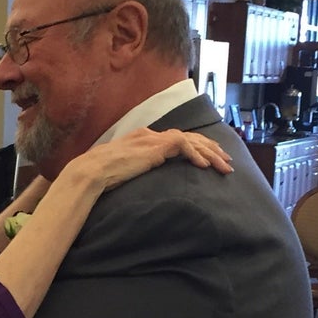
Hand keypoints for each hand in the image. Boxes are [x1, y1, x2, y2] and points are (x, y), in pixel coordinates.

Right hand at [68, 127, 233, 193]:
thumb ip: (138, 170)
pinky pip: (183, 146)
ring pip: (191, 140)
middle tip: (226, 159)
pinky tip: (206, 166)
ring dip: (210, 154)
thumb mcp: (124, 172)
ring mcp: (153, 139)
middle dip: (210, 148)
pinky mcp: (155, 146)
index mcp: (143, 139)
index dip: (195, 148)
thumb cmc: (101, 177)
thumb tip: (145, 182)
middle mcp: (150, 135)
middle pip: (188, 137)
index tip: (209, 159)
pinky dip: (196, 155)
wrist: (91, 172)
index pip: (176, 139)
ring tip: (224, 165)